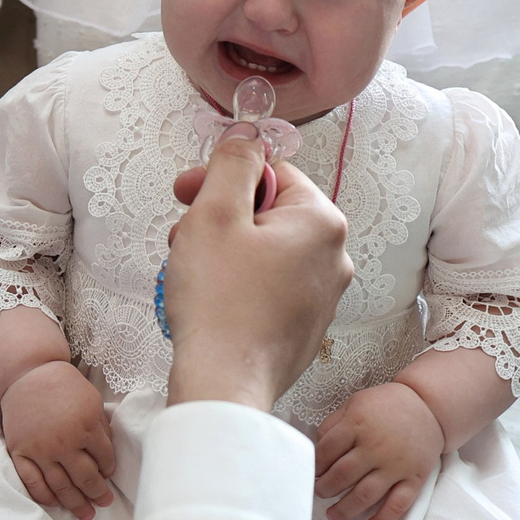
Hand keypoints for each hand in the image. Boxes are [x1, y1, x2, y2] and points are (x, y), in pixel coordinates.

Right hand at [0, 359, 117, 519]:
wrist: (28, 374)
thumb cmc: (64, 386)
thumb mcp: (92, 401)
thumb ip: (101, 429)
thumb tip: (108, 458)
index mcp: (87, 427)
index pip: (104, 459)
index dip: (109, 471)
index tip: (108, 476)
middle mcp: (64, 442)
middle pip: (85, 478)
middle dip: (97, 494)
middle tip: (104, 503)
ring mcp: (40, 449)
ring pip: (61, 486)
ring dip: (75, 503)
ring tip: (86, 514)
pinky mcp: (20, 452)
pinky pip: (32, 482)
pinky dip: (44, 496)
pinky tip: (55, 504)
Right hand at [163, 132, 352, 410]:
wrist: (224, 385)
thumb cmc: (219, 302)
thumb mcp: (216, 213)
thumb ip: (233, 162)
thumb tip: (247, 134)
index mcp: (322, 222)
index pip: (272, 173)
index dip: (222, 177)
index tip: (186, 193)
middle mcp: (334, 257)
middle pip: (269, 212)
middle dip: (221, 217)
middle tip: (184, 237)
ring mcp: (323, 296)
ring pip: (266, 251)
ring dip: (225, 250)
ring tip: (192, 272)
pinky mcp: (305, 326)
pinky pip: (269, 287)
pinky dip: (238, 285)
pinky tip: (210, 301)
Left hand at [314, 381, 444, 519]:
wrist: (430, 407)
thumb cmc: (387, 405)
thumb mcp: (356, 403)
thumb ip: (334, 423)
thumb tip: (316, 447)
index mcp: (357, 424)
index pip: (326, 452)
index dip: (315, 466)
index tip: (311, 473)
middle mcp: (375, 447)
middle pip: (341, 476)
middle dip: (324, 489)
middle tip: (319, 493)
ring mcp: (395, 466)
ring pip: (364, 495)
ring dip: (344, 509)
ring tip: (332, 515)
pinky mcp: (414, 479)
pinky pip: (397, 506)